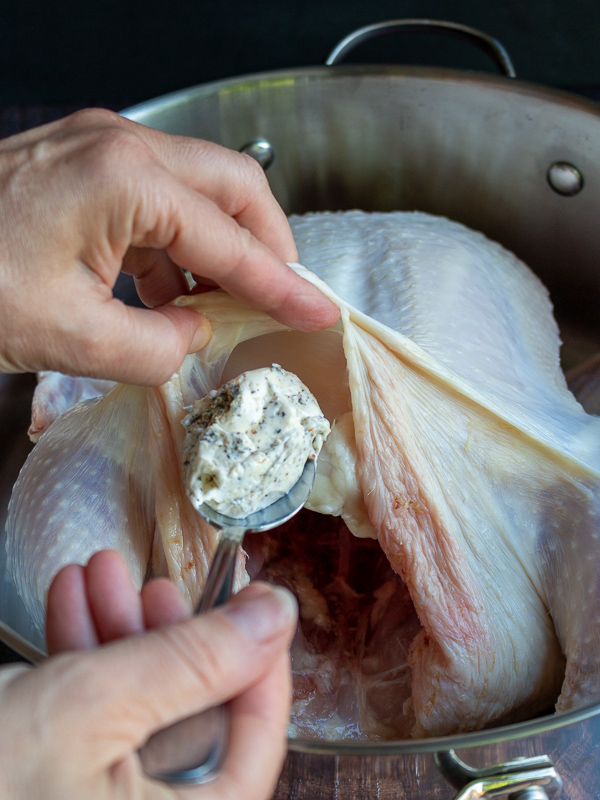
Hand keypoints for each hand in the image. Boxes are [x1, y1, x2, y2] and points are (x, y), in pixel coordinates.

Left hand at [0, 108, 338, 383]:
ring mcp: (99, 146)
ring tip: (220, 304)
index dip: (282, 285)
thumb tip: (193, 335)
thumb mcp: (72, 338)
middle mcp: (121, 146)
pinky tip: (168, 289)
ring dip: (220, 244)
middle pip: (234, 184)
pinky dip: (175, 243)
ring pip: (197, 186)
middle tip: (280, 295)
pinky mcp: (81, 162)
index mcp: (127, 180)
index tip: (318, 310)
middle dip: (267, 243)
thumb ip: (157, 347)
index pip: (232, 240)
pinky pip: (155, 196)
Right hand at [0, 551, 296, 799]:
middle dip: (167, 632)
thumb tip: (277, 614)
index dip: (258, 657)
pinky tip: (68, 606)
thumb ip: (196, 660)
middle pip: (191, 717)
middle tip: (155, 578)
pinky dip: (79, 665)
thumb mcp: (95, 709)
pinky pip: (88, 728)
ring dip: (116, 635)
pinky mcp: (60, 792)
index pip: (256, 738)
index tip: (252, 596)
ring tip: (100, 572)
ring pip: (134, 714)